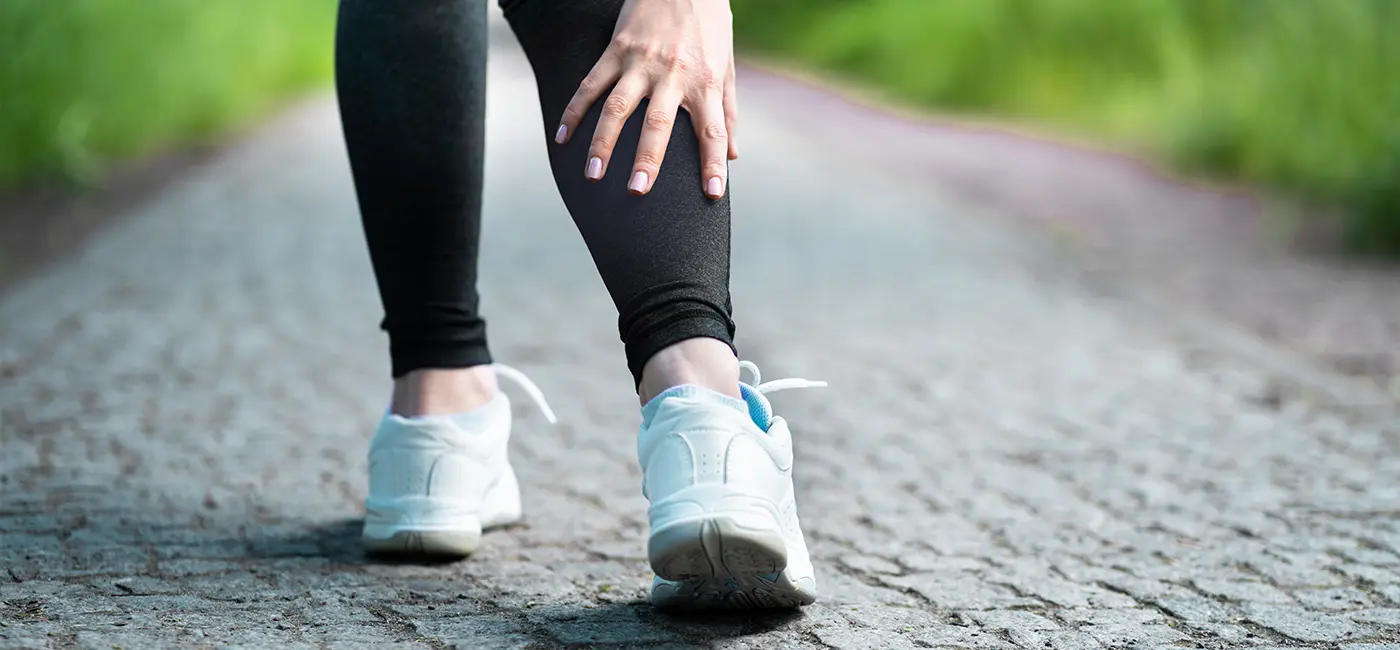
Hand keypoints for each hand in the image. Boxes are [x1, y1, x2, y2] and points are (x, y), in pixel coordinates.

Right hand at [553, 0, 737, 198]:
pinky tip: (562, 138)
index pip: (712, 131)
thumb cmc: (710, 24)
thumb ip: (727, 112)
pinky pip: (591, 85)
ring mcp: (640, 62)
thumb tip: (731, 154)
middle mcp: (673, 75)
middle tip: (637, 191)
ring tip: (593, 174)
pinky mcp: (616, 50)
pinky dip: (574, 112)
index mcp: (705, 82)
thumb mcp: (727, 65)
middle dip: (647, 159)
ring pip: (617, 107)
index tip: (712, 193)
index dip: (712, 163)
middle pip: (658, 123)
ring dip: (603, 142)